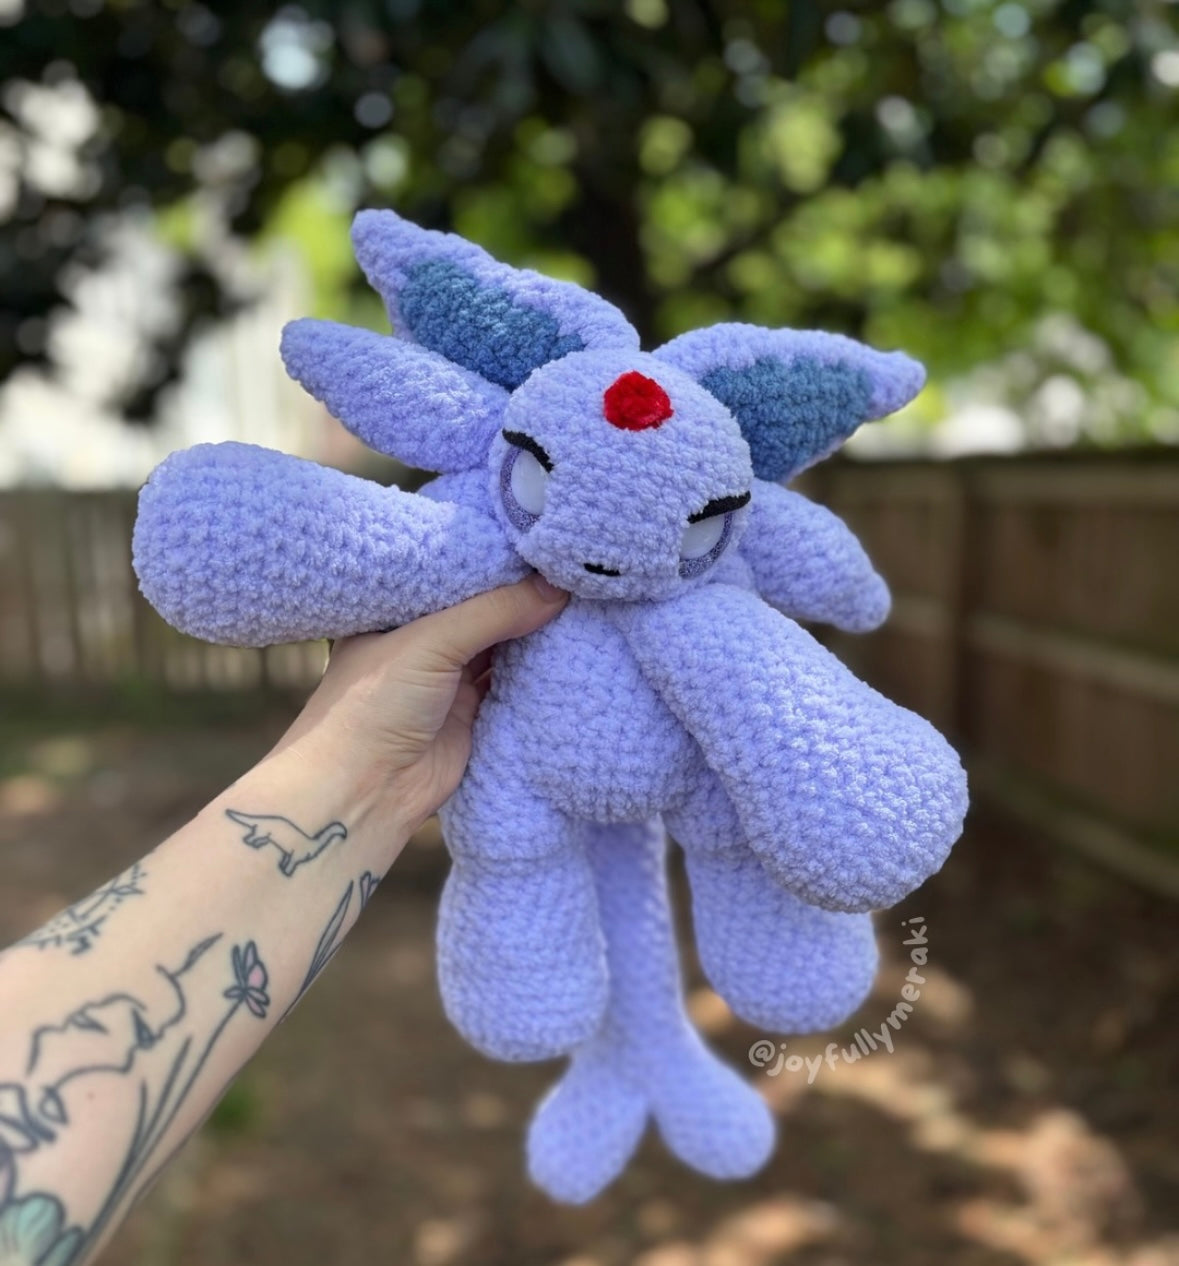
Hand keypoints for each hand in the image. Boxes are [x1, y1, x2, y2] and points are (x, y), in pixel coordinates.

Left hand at [272, 575, 567, 835]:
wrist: (365, 791)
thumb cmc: (374, 704)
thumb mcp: (431, 641)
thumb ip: (495, 611)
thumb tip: (558, 588)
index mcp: (399, 611)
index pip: (455, 573)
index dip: (494, 559)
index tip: (540, 539)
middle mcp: (425, 640)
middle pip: (486, 608)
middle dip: (523, 594)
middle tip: (571, 567)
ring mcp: (450, 677)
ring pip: (504, 644)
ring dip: (535, 631)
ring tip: (580, 599)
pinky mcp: (474, 712)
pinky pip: (515, 681)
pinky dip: (539, 669)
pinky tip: (571, 646)